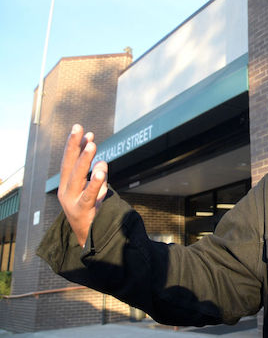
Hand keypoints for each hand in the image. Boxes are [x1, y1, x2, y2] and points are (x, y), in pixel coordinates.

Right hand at [58, 124, 108, 246]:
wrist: (88, 238)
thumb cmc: (90, 211)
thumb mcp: (94, 191)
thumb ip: (98, 176)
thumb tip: (102, 161)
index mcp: (66, 185)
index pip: (69, 162)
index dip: (74, 146)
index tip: (81, 129)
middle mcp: (65, 191)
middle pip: (69, 165)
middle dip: (74, 146)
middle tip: (80, 128)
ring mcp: (71, 201)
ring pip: (77, 177)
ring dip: (84, 160)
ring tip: (92, 144)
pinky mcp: (82, 210)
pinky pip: (89, 194)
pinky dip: (95, 182)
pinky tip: (101, 170)